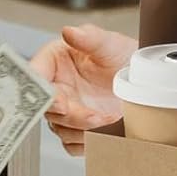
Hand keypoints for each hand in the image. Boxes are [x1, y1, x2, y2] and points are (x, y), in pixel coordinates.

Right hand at [31, 24, 136, 155]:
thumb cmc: (121, 56)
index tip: (60, 102)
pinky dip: (88, 142)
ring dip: (84, 130)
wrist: (142, 79)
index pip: (34, 78)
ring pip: (60, 129)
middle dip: (72, 116)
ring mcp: (65, 110)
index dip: (42, 93)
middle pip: (47, 109)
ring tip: (110, 119)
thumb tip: (69, 31)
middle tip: (95, 115)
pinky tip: (105, 131)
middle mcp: (55, 88)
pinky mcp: (77, 129)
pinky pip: (73, 144)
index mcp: (53, 63)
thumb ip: (89, 37)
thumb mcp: (109, 43)